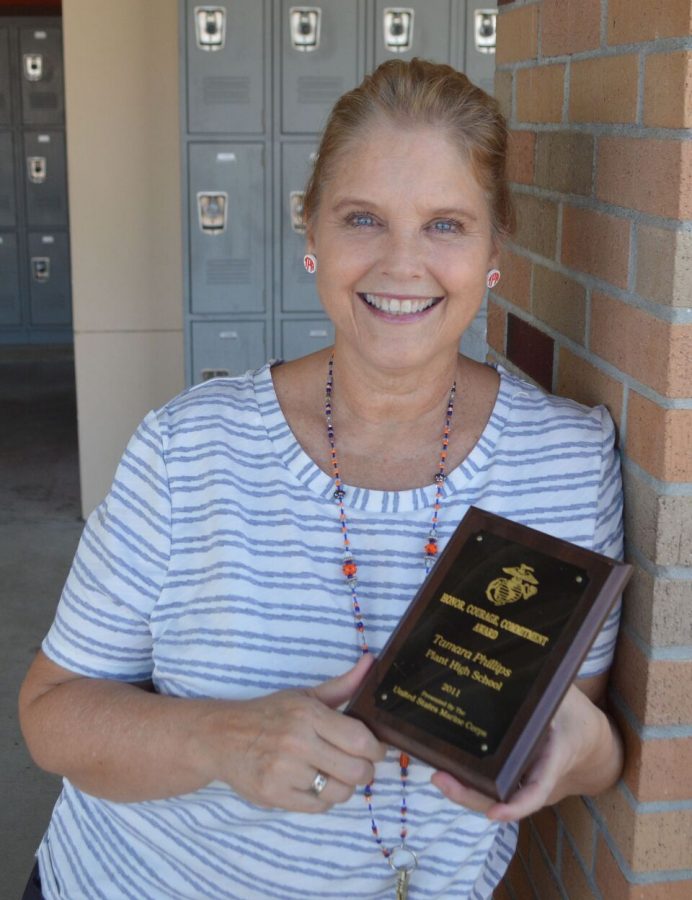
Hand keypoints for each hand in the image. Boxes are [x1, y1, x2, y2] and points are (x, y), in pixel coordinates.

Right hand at [208, 654, 386, 812]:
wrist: (222, 737)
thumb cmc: (269, 714)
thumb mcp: (305, 695)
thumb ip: (343, 684)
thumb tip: (371, 662)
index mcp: (308, 714)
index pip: (360, 740)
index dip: (376, 750)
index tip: (375, 750)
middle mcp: (297, 743)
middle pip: (356, 771)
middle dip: (364, 771)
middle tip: (357, 765)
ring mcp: (284, 772)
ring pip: (340, 793)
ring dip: (344, 786)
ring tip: (334, 774)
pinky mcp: (274, 795)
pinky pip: (319, 807)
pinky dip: (323, 799)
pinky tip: (315, 784)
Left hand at [430, 682, 620, 820]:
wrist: (590, 742)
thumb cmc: (574, 715)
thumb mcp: (566, 697)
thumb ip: (544, 687)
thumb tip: (522, 661)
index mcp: (555, 759)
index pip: (538, 789)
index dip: (517, 805)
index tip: (494, 812)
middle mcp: (536, 779)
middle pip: (501, 799)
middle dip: (468, 795)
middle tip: (439, 778)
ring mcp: (522, 783)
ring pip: (491, 797)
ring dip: (462, 790)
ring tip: (434, 773)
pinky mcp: (513, 778)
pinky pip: (490, 786)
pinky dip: (467, 781)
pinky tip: (442, 768)